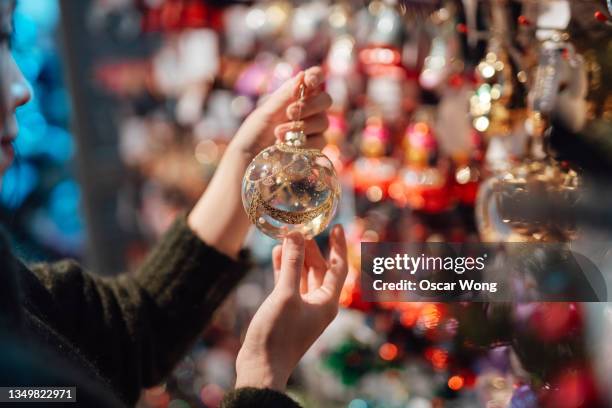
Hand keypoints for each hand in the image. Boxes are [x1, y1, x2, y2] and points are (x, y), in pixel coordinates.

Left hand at [187, 67, 331, 258]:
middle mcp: (305, 115)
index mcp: (291, 99)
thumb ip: (284, 96)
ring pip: (324, 123)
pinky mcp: (314, 154)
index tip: (310, 80)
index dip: (316, 77)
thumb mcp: (263, 115)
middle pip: (325, 101)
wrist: (246, 172)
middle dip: (309, 105)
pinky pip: (321, 143)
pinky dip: (305, 143)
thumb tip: (304, 75)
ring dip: (302, 127)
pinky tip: (287, 148)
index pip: (314, 80)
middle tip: (290, 112)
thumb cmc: (249, 141)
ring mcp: (311, 134)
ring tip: (278, 136)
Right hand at [235, 226, 347, 390]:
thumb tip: (296, 235)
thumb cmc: (278, 334)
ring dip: (296, 257)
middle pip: (319, 269)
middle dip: (311, 249)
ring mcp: (302, 307)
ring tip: (286, 237)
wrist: (262, 366)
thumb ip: (292, 264)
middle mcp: (318, 304)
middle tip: (300, 229)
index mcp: (327, 301)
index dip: (337, 246)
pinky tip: (277, 254)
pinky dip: (284, 269)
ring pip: (303, 275)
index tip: (335, 226)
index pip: (338, 268)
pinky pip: (289, 283)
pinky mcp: (286, 310)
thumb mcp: (286, 295)